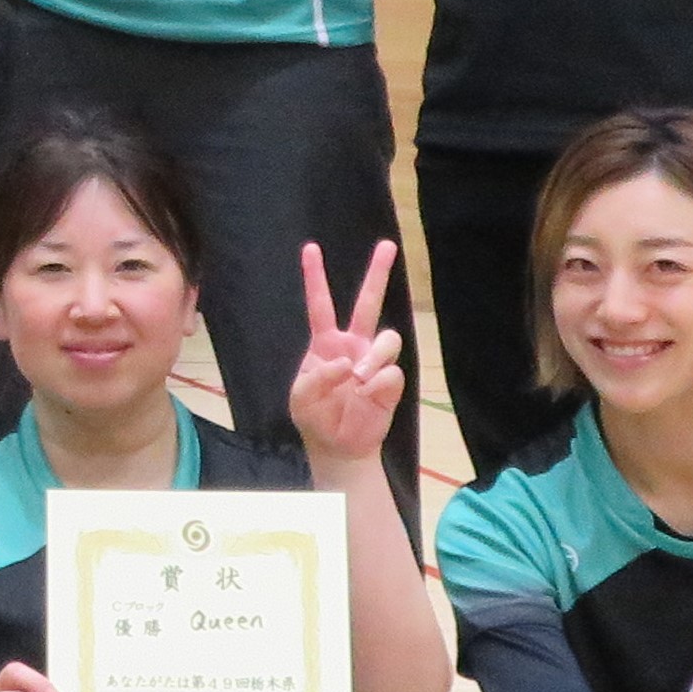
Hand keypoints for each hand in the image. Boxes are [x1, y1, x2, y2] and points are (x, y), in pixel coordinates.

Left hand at [289, 239, 405, 471]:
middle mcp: (353, 345)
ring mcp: (374, 362)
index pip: (319, 304)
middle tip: (388, 244)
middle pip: (368, 303)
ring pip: (389, 337)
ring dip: (374, 356)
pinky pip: (392, 373)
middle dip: (378, 273)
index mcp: (325, 343)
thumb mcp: (300, 397)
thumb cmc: (314, 417)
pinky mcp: (390, 382)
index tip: (310, 248)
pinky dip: (377, 385)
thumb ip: (316, 377)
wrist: (338, 447)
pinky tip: (366, 397)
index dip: (315, 277)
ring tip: (359, 379)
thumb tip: (348, 363)